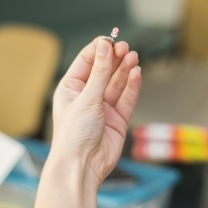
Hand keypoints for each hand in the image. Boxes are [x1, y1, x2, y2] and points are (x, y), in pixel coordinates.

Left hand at [49, 37, 140, 189]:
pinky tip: (136, 73)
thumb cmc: (73, 135)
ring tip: (133, 57)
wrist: (82, 167)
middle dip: (114, 59)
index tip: (111, 39)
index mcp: (70, 89)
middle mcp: (87, 97)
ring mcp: (103, 108)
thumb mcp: (86, 98)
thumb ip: (99, 72)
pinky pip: (127, 99)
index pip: (86, 62)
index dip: (99, 50)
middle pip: (104, 71)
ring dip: (125, 70)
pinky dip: (132, 86)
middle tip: (126, 47)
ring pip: (117, 83)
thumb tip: (104, 46)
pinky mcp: (118, 120)